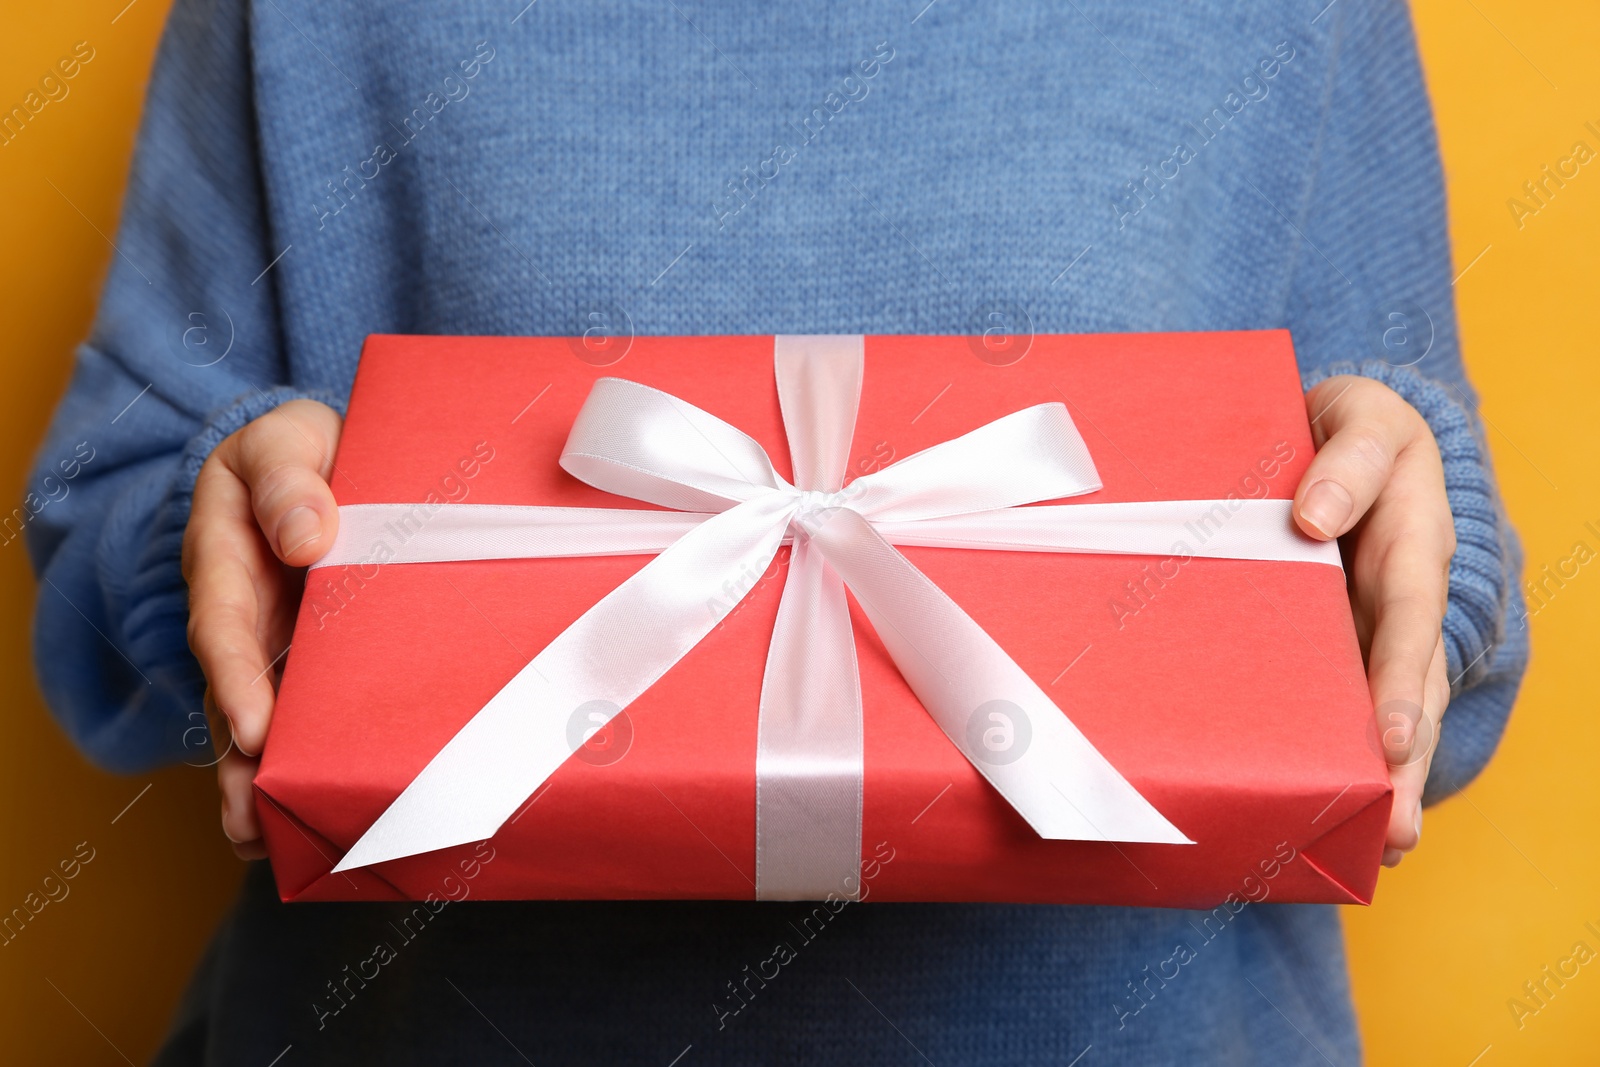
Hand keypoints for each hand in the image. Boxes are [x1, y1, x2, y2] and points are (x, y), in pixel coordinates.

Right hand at [181, 399, 341, 858]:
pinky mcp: (315, 664)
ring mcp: (276, 645)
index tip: (255, 728)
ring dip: (263, 782)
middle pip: (234, 696)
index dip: (237, 679)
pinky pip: (306, 716)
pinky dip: (304, 764)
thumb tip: (304, 536)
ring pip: (263, 721)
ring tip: (270, 842)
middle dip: (240, 761)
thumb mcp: (284, 440)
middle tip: (253, 819)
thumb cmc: (306, 447)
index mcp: (225, 560)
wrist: (336, 454)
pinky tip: (313, 819)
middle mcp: (242, 615)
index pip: (223, 627)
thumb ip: (286, 479)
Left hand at [1293, 376, 1453, 867]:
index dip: (1399, 679)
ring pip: (1390, 711)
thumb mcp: (1361, 419)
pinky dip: (1349, 758)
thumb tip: (1313, 517)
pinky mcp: (1338, 650)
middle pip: (1410, 688)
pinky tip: (1343, 818)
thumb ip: (1348, 460)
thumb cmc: (1347, 428)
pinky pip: (1344, 706)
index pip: (1409, 621)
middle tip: (1394, 826)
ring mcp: (1374, 632)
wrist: (1338, 435)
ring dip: (1387, 779)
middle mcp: (1402, 603)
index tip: (1388, 737)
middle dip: (1405, 761)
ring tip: (1384, 845)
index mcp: (1412, 547)